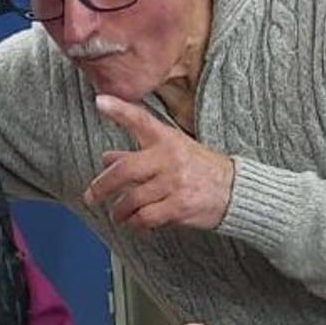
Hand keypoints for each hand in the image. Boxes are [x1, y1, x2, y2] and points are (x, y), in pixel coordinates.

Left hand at [83, 95, 234, 230]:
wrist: (235, 190)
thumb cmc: (199, 167)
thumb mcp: (171, 151)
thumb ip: (137, 154)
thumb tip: (106, 159)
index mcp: (167, 139)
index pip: (141, 120)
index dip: (120, 110)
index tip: (100, 101)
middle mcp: (170, 158)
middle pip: (125, 170)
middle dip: (102, 187)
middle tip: (90, 197)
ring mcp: (175, 183)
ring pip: (132, 199)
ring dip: (119, 210)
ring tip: (117, 214)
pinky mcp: (179, 206)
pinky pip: (146, 217)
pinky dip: (134, 223)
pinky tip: (133, 223)